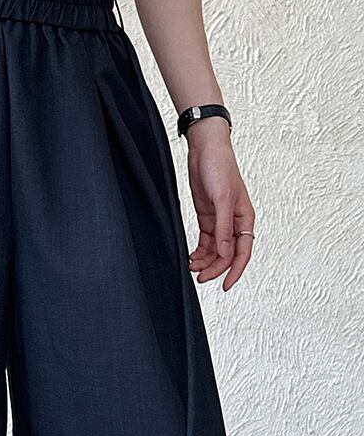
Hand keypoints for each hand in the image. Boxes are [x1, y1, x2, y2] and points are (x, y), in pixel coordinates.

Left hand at [185, 118, 254, 290]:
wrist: (205, 150)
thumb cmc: (220, 168)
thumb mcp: (223, 200)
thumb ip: (225, 228)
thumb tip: (226, 253)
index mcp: (245, 219)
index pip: (243, 252)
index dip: (234, 271)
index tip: (224, 286)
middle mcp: (234, 222)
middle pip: (227, 255)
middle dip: (215, 268)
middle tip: (200, 278)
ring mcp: (220, 221)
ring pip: (215, 250)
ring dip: (205, 261)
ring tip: (192, 268)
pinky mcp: (207, 217)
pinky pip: (206, 242)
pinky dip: (199, 252)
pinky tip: (191, 258)